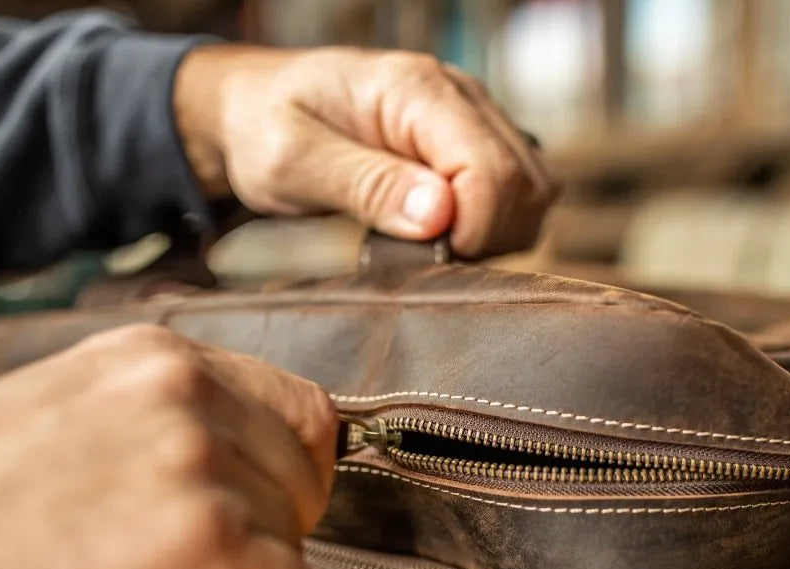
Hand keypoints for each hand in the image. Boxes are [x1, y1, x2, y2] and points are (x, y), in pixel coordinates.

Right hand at [0, 324, 335, 568]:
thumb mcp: (59, 412)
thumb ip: (155, 412)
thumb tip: (235, 436)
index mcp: (153, 357)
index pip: (299, 407)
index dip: (284, 470)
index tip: (245, 508)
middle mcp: (186, 396)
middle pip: (304, 478)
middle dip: (263, 531)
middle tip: (177, 564)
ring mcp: (198, 470)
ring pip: (297, 541)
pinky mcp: (207, 552)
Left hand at [173, 45, 559, 258]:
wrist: (254, 108)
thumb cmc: (265, 127)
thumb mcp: (292, 161)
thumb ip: (366, 185)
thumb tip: (440, 216)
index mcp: (417, 89)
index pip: (492, 171)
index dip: (471, 231)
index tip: (426, 257)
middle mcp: (460, 96)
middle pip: (525, 185)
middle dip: (484, 238)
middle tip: (422, 258)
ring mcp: (474, 118)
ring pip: (535, 192)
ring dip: (495, 235)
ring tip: (431, 246)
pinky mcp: (474, 143)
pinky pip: (521, 194)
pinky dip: (496, 227)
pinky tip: (446, 235)